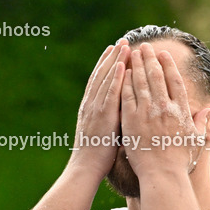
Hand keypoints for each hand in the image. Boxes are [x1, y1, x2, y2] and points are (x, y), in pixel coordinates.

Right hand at [68, 40, 129, 177]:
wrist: (86, 169)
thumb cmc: (97, 156)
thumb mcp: (104, 133)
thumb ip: (112, 120)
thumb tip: (124, 113)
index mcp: (90, 108)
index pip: (99, 81)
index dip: (106, 65)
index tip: (113, 50)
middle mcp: (91, 104)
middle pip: (102, 75)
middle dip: (111, 57)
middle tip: (121, 41)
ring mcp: (95, 109)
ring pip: (106, 79)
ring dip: (115, 60)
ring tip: (123, 45)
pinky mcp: (102, 115)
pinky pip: (110, 93)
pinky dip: (115, 77)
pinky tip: (123, 64)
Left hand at [121, 43, 209, 176]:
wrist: (162, 175)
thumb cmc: (180, 161)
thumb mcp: (195, 140)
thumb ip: (201, 122)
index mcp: (180, 111)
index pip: (175, 82)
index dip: (168, 66)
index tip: (164, 55)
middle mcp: (165, 108)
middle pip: (157, 76)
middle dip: (150, 58)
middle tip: (145, 46)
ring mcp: (147, 113)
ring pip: (141, 82)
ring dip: (137, 64)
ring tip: (133, 53)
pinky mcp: (131, 120)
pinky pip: (127, 95)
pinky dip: (125, 81)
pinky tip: (123, 72)